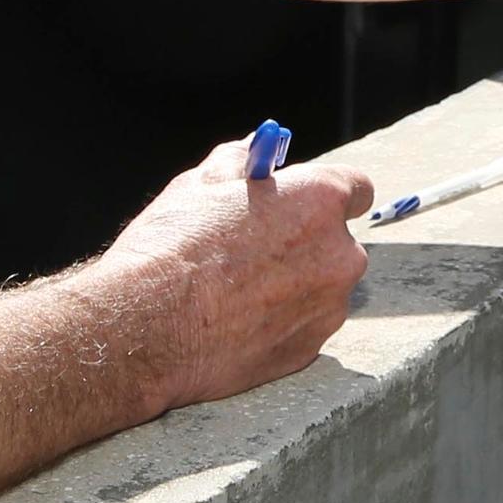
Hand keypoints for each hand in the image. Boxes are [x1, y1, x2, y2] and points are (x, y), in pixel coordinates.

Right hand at [95, 138, 373, 413]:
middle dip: (306, 244)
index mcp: (319, 200)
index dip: (323, 194)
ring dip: (294, 287)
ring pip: (321, 288)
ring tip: (236, 293)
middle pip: (337, 242)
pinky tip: (236, 324)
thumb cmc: (171, 249)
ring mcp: (328, 307)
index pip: (356, 188)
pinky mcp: (310, 350)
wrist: (146, 329)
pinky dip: (280, 324)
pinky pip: (304, 327)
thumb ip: (240, 162)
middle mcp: (339, 254)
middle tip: (258, 250)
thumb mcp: (199, 184)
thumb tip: (252, 152)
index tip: (300, 202)